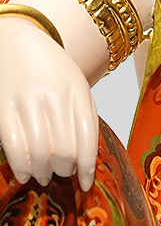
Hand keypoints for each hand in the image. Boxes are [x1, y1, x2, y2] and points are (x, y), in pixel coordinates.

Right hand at [0, 16, 98, 189]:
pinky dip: (21, 165)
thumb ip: (83, 115)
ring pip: (41, 150)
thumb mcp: (76, 84)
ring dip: (44, 171)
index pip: (87, 136)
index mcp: (77, 90)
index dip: (87, 166)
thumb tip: (86, 159)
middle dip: (65, 170)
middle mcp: (54, 95)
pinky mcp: (4, 106)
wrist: (17, 42)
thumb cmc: (51, 69)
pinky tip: (24, 173)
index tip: (85, 183)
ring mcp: (27, 101)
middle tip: (62, 174)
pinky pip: (13, 144)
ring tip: (44, 175)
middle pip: (65, 148)